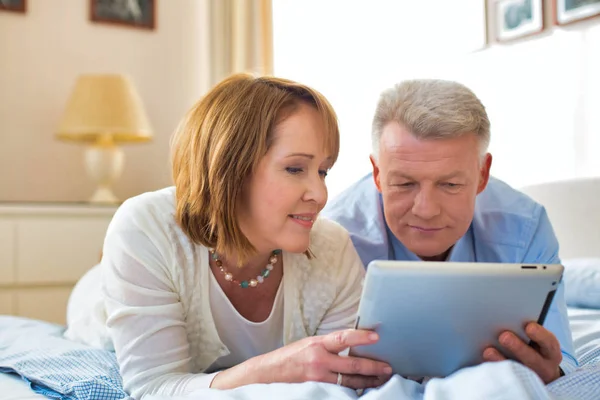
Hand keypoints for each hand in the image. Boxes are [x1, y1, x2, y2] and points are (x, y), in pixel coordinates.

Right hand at [211, 329, 391, 389]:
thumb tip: (352, 346)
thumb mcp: (309, 344)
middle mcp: (318, 360)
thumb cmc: (290, 357)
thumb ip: (329, 346)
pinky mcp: (316, 391)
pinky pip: (339, 392)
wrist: (267, 374)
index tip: (377, 336)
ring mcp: (318, 379)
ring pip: (349, 383)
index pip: (343, 338)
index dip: (361, 337)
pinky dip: (352, 391)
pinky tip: (363, 390)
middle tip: (388, 368)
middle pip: (352, 366)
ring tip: (381, 380)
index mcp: (317, 344)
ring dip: (368, 382)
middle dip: (373, 367)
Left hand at [482, 322, 562, 383]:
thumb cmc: (533, 347)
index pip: (549, 343)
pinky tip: (483, 363)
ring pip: (517, 371)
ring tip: (488, 351)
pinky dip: (494, 370)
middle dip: (518, 347)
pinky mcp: (516, 383)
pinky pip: (505, 378)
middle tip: (504, 336)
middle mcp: (544, 367)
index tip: (529, 326)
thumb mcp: (537, 340)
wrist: (539, 373)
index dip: (540, 335)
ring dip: (501, 360)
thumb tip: (507, 313)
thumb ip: (526, 330)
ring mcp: (530, 377)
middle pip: (533, 360)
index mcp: (550, 352)